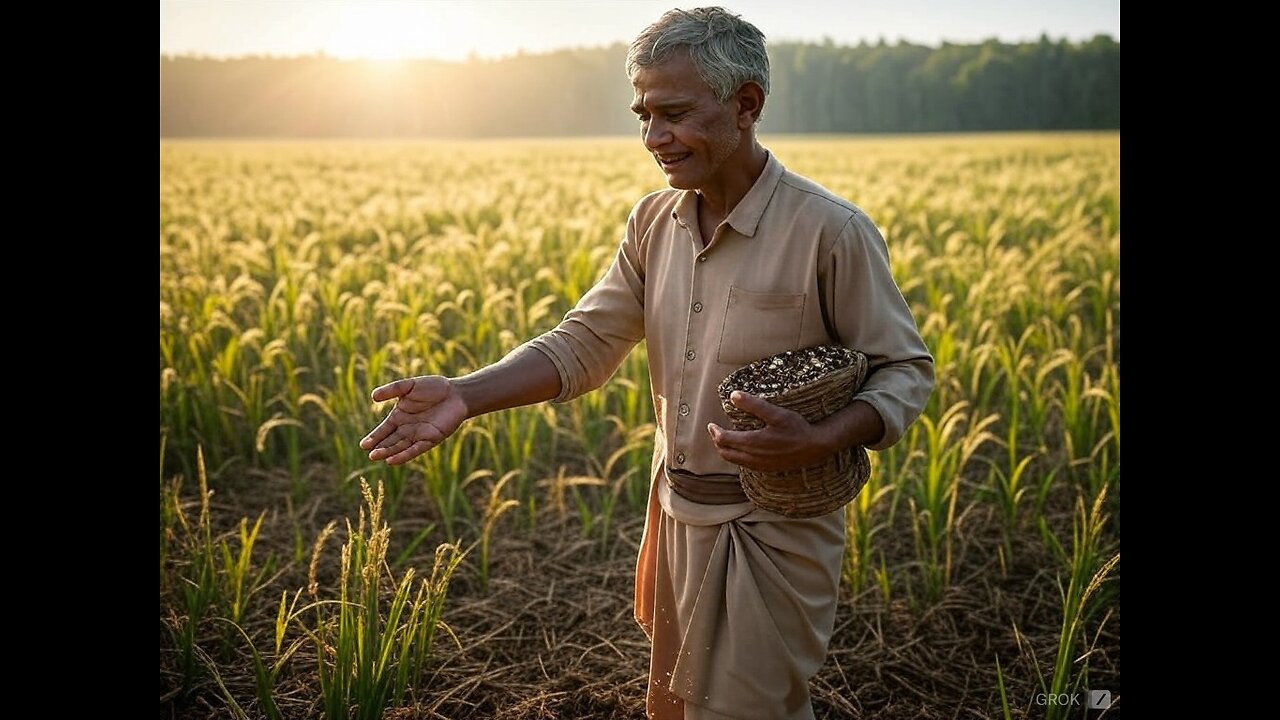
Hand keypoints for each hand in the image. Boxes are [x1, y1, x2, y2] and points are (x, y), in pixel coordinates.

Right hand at [359, 376, 467, 464]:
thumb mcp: (409, 386)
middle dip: (380, 447)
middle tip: (369, 453)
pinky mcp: (431, 439)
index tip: (363, 445)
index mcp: (400, 416)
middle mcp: (407, 428)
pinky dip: (404, 455)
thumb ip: (392, 390)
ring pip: (400, 446)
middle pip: (390, 440)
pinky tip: (393, 460)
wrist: (456, 394)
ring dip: (389, 452)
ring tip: (376, 456)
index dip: (374, 437)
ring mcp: (418, 435)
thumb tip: (373, 396)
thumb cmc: (433, 388)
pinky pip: (416, 449)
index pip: (383, 430)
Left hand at [707, 391, 835, 471]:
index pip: (724, 439)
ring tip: (725, 441)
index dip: (715, 432)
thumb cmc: (796, 428)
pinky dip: (737, 457)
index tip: (711, 424)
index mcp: (752, 442)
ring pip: (734, 461)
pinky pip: (745, 465)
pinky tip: (743, 450)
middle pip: (726, 453)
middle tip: (715, 432)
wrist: (815, 447)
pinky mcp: (767, 468)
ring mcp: (760, 464)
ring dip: (726, 451)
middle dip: (718, 442)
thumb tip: (733, 395)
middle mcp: (753, 457)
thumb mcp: (776, 413)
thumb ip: (753, 404)